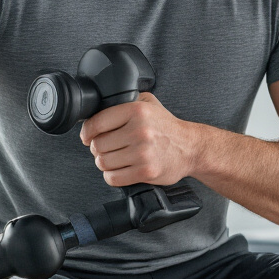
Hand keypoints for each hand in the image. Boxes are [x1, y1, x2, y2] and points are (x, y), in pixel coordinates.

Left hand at [79, 92, 196, 187]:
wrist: (191, 147)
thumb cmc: (167, 126)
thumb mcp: (149, 102)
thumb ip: (125, 99)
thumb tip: (97, 107)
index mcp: (137, 110)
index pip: (97, 122)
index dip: (87, 131)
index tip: (87, 136)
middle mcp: (140, 130)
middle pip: (98, 145)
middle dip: (98, 148)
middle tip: (105, 148)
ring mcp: (143, 153)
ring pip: (103, 162)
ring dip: (104, 163)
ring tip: (114, 159)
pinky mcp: (146, 172)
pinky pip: (113, 178)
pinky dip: (112, 176)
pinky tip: (119, 170)